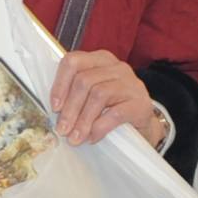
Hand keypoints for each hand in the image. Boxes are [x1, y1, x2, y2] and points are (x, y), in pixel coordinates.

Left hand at [51, 50, 166, 149]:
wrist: (143, 126)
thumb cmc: (112, 109)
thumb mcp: (92, 96)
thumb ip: (75, 95)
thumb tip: (54, 111)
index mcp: (100, 60)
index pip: (73, 61)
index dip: (60, 84)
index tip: (54, 107)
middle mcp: (116, 67)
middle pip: (84, 80)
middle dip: (70, 108)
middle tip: (62, 130)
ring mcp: (131, 84)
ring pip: (99, 95)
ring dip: (83, 120)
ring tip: (75, 138)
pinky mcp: (141, 103)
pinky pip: (115, 113)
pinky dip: (100, 127)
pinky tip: (92, 138)